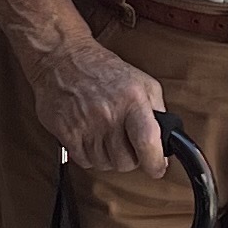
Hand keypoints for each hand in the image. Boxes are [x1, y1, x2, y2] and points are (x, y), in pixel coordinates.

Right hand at [34, 37, 168, 171]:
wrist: (62, 59)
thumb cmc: (103, 70)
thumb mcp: (142, 82)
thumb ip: (157, 111)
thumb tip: (165, 142)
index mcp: (132, 100)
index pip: (148, 142)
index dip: (155, 163)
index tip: (157, 168)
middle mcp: (109, 114)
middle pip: (125, 162)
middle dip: (130, 157)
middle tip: (125, 142)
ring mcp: (86, 125)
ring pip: (105, 165)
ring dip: (108, 156)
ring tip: (105, 134)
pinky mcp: (66, 133)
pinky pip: (85, 161)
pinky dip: (89, 155)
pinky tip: (90, 136)